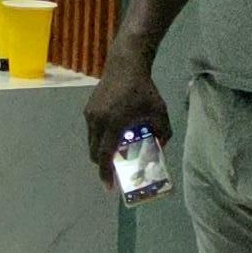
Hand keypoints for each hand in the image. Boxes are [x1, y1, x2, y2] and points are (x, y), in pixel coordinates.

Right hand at [84, 64, 165, 185]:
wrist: (125, 65)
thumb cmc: (144, 89)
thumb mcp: (160, 112)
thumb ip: (162, 133)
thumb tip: (159, 149)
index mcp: (113, 124)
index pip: (105, 155)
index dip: (106, 173)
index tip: (109, 187)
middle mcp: (97, 121)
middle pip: (95, 153)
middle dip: (104, 164)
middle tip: (116, 170)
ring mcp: (90, 115)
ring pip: (92, 142)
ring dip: (102, 150)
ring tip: (117, 150)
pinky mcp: (88, 109)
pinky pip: (92, 131)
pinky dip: (100, 138)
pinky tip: (114, 132)